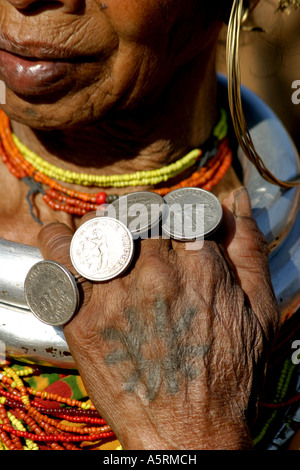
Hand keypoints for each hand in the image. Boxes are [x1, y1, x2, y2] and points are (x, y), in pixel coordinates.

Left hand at [38, 187, 279, 449]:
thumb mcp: (261, 311)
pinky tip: (65, 244)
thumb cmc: (229, 374)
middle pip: (137, 212)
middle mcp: (158, 270)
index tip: (168, 229)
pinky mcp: (84, 317)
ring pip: (99, 227)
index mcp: (201, 264)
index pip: (178, 207)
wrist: (190, 433)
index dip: (172, 214)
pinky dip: (56, 241)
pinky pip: (58, 258)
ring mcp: (118, 291)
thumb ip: (249, 248)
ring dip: (102, 228)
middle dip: (139, 218)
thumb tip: (237, 199)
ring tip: (108, 244)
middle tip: (138, 237)